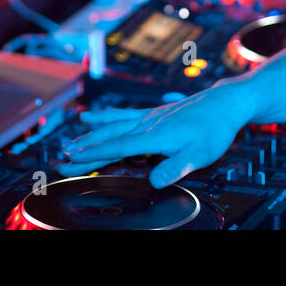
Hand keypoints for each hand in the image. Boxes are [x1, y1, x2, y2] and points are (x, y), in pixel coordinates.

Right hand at [59, 82, 254, 186]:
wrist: (224, 103)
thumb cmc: (213, 130)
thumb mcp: (200, 154)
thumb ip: (175, 167)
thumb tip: (154, 181)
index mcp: (155, 136)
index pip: (118, 147)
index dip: (94, 155)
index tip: (73, 160)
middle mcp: (147, 124)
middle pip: (110, 137)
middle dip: (85, 147)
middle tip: (62, 156)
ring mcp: (149, 117)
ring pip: (113, 125)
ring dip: (91, 133)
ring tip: (71, 138)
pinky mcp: (153, 113)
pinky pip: (122, 115)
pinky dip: (105, 117)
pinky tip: (92, 116)